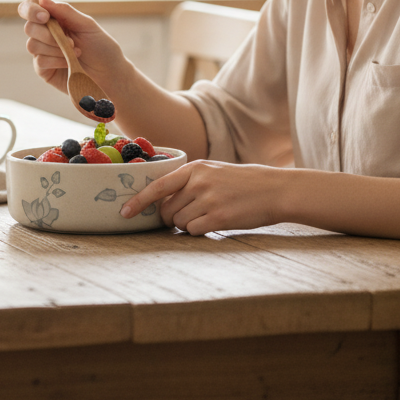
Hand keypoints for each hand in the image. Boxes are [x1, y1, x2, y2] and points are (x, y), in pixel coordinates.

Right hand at [17, 0, 125, 103]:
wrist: (110, 74)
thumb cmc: (101, 47)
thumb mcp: (87, 25)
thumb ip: (65, 11)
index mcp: (54, 19)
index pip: (30, 9)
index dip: (31, 9)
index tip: (45, 16)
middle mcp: (45, 34)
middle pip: (29, 27)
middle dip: (48, 33)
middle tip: (70, 40)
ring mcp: (43, 52)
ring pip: (32, 45)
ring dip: (55, 48)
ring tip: (76, 51)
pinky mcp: (44, 70)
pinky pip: (40, 61)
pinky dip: (56, 60)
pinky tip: (69, 62)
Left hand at [120, 160, 286, 234]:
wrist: (275, 189)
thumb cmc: (244, 182)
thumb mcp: (214, 171)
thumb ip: (190, 181)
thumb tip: (163, 200)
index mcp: (195, 168)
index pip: (157, 186)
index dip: (138, 201)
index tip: (124, 212)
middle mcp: (198, 182)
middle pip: (166, 210)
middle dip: (170, 217)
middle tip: (188, 215)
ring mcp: (208, 200)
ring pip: (178, 223)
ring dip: (187, 224)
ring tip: (208, 214)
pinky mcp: (218, 218)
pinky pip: (193, 231)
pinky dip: (199, 231)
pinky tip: (215, 222)